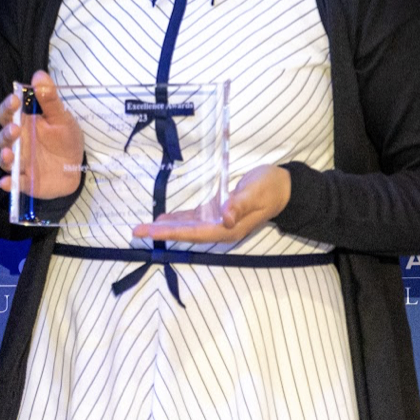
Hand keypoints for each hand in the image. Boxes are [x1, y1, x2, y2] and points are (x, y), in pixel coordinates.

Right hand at [0, 71, 82, 199]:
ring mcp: (20, 162)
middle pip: (3, 136)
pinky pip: (14, 182)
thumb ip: (50, 99)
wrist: (76, 166)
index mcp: (24, 123)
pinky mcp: (26, 181)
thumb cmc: (65, 138)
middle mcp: (18, 143)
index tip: (15, 100)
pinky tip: (6, 182)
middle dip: (7, 133)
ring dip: (4, 157)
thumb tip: (39, 74)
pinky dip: (8, 183)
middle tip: (16, 128)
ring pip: (5, 159)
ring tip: (9, 154)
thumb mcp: (62, 117)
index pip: (8, 113)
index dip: (8, 106)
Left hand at [135, 164, 292, 243]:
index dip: (172, 233)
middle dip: (161, 232)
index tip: (151, 232)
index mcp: (229, 227)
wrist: (283, 187)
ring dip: (166, 227)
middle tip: (136, 231)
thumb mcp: (255, 192)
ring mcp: (219, 221)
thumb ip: (239, 204)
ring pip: (187, 227)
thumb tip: (224, 217)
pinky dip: (178, 219)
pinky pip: (194, 218)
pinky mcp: (218, 211)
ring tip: (144, 227)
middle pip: (186, 233)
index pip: (194, 232)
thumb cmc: (269, 187)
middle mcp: (221, 228)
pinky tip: (164, 218)